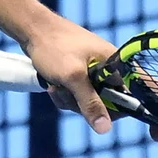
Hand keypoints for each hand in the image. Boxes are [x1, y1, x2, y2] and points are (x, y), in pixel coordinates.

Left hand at [22, 16, 117, 134]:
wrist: (31, 28)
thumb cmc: (54, 47)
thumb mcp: (73, 77)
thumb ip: (90, 102)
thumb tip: (104, 129)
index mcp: (114, 64)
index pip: (126, 98)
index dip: (109, 109)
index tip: (88, 108)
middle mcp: (106, 68)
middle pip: (103, 103)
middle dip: (80, 102)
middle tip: (65, 89)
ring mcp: (91, 71)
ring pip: (85, 101)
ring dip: (68, 98)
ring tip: (55, 84)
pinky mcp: (77, 74)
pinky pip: (75, 95)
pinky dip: (62, 93)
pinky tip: (51, 84)